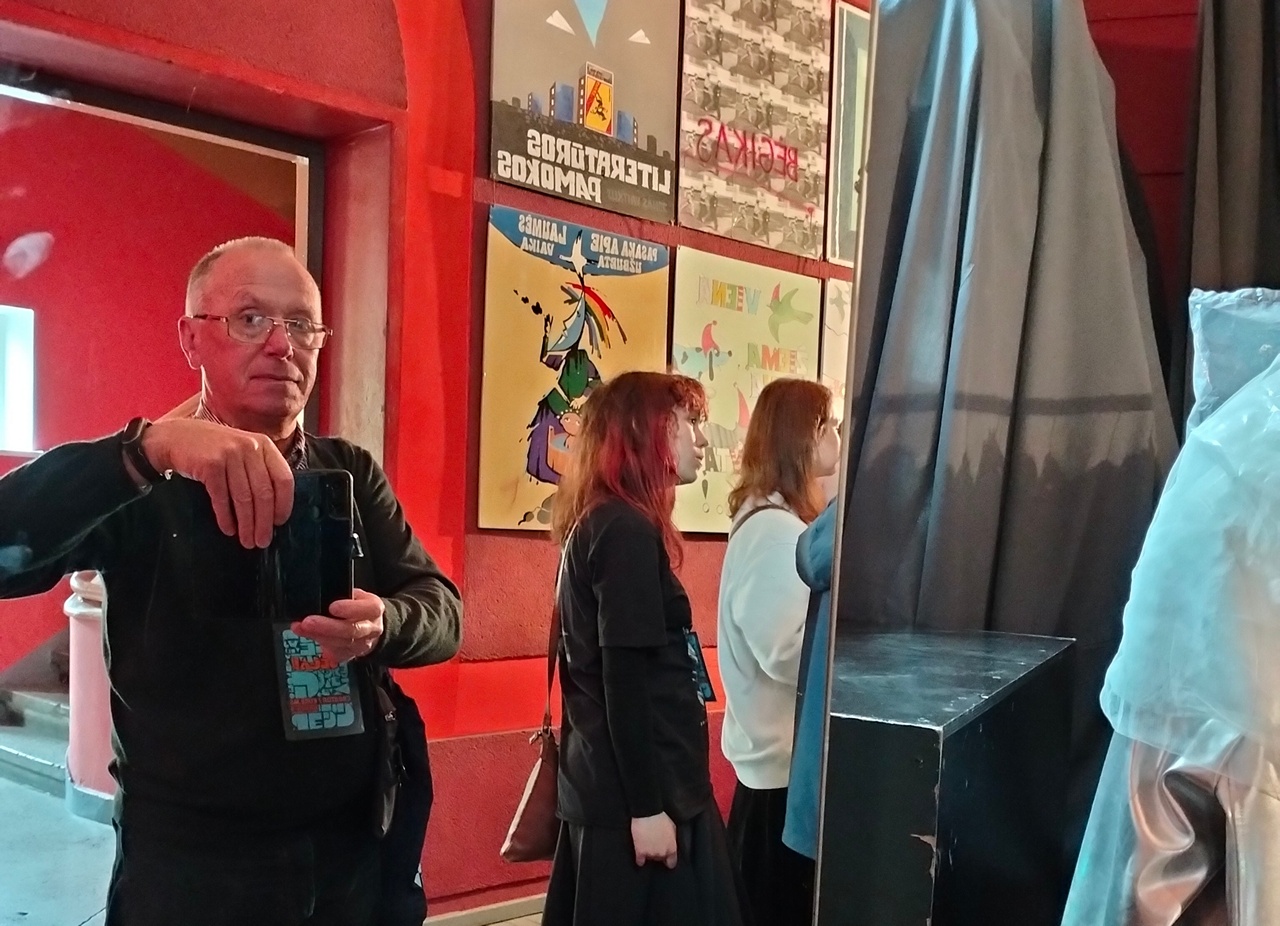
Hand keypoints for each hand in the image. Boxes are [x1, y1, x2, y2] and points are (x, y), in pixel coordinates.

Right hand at [142, 418, 293, 548]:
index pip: (283, 479)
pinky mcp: (210, 464)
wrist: (175, 437)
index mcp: (264, 445)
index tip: (279, 523)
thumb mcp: (243, 451)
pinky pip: (222, 498)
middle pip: (264, 492)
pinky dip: (226, 517)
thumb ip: (259, 471)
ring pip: (244, 498)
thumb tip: (272, 510)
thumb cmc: (213, 449)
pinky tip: (228, 529)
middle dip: (264, 522)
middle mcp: (250, 448)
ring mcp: (230, 454)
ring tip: (247, 541)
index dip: (283, 504)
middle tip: (262, 541)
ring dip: (246, 524)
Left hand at [292, 589, 383, 663]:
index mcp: (374, 609)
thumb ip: (341, 596)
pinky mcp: (350, 655)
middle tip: (308, 622)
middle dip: (327, 627)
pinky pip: (334, 652)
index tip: (332, 607)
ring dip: (318, 636)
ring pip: (341, 643)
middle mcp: (370, 629)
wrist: (371, 626)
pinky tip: (307, 634)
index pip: (367, 609)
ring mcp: (361, 644)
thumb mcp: (355, 595)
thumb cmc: (359, 607)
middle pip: (351, 630)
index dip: (350, 609)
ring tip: (301, 627)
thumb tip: (318, 598)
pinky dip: (318, 642)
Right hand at [630, 813, 677, 868]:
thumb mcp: (673, 827)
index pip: (672, 862)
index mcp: (672, 847)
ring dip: (649, 853)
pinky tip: (640, 858)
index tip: (666, 859)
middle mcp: (662, 853)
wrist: (648, 813)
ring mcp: (651, 853)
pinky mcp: (640, 851)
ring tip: (647, 844)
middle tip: (655, 844)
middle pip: (660, 859)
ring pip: (650, 858)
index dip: (668, 860)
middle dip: (658, 852)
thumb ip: (672, 839)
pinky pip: (640, 861)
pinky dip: (640, 860)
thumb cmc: (661, 817)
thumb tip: (671, 842)